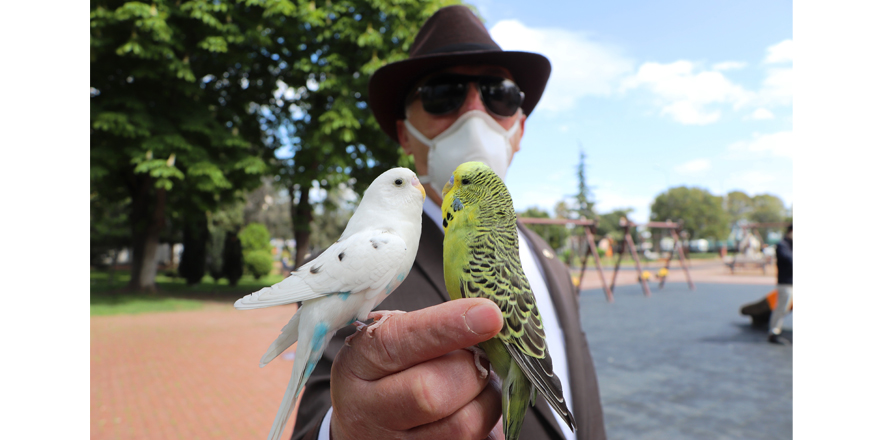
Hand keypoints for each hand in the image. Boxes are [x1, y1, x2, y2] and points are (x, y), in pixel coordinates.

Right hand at [329, 298, 503, 439]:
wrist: (365, 424)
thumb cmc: (387, 370)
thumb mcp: (391, 339)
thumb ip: (430, 329)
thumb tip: (487, 317)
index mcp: (360, 363)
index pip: (398, 342)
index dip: (446, 326)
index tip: (488, 314)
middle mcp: (370, 411)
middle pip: (431, 393)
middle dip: (471, 370)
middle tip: (482, 358)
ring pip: (462, 426)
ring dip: (486, 398)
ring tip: (479, 384)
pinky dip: (489, 423)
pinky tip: (476, 408)